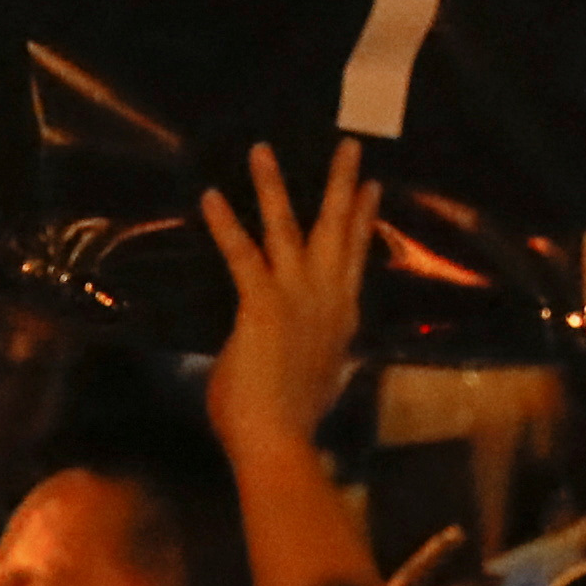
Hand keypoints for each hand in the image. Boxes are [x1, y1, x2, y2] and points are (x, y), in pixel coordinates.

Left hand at [199, 141, 378, 467]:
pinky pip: (243, 254)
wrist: (279, 437)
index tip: (372, 188)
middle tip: (349, 147)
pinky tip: (213, 196)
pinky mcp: (264, 302)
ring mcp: (299, 296)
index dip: (363, 220)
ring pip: (289, 229)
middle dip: (343, 186)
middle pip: (339, 231)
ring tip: (262, 150)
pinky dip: (227, 225)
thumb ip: (310, 349)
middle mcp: (329, 298)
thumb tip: (304, 349)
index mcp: (342, 317)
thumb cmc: (290, 417)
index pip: (356, 258)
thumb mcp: (314, 375)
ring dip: (274, 187)